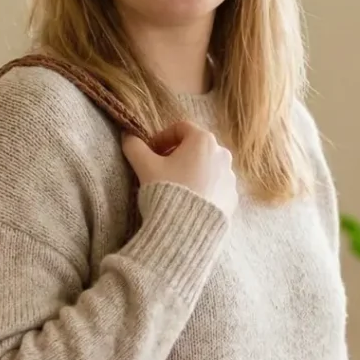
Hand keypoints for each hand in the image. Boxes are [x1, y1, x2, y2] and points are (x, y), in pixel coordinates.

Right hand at [122, 121, 237, 216]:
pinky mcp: (232, 198)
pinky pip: (215, 187)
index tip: (151, 152)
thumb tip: (127, 136)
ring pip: (207, 167)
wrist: (185, 230)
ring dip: (191, 171)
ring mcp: (230, 178)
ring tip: (175, 187)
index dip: (162, 137)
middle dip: (177, 155)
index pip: (180, 128)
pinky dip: (202, 188)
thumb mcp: (145, 166)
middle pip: (196, 147)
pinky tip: (188, 201)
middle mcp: (222, 155)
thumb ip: (134, 147)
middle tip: (160, 169)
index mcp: (203, 140)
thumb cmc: (166, 190)